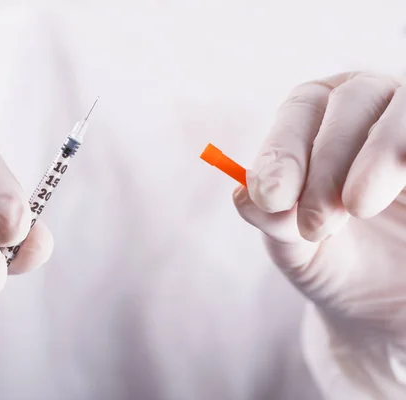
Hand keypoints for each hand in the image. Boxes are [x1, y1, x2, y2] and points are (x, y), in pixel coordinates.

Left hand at [233, 71, 405, 394]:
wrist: (395, 306)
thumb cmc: (340, 263)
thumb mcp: (298, 249)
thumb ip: (273, 220)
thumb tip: (243, 193)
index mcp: (325, 120)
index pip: (301, 108)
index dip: (283, 147)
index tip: (270, 195)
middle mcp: (376, 109)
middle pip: (352, 98)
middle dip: (325, 160)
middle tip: (314, 223)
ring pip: (403, 112)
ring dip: (376, 156)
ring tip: (357, 207)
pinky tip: (402, 191)